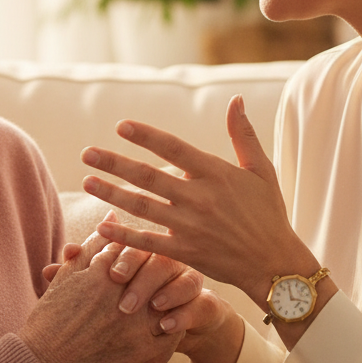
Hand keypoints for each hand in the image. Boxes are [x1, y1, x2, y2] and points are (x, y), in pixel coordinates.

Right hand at [25, 229, 178, 362]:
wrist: (47, 361)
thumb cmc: (52, 314)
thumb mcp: (69, 274)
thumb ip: (94, 245)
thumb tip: (113, 215)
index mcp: (102, 275)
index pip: (135, 248)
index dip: (139, 249)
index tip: (138, 252)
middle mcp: (121, 298)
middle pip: (155, 269)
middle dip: (156, 267)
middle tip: (156, 269)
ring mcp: (134, 326)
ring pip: (167, 297)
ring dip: (169, 291)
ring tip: (165, 291)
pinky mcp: (141, 349)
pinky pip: (171, 329)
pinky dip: (174, 319)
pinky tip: (169, 315)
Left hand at [80, 95, 311, 309]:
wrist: (275, 263)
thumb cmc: (269, 213)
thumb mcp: (262, 169)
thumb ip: (243, 135)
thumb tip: (235, 99)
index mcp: (216, 173)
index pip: (173, 148)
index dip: (146, 136)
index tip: (121, 126)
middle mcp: (200, 198)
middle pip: (148, 176)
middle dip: (114, 163)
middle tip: (87, 153)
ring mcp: (191, 226)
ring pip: (142, 206)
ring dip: (111, 194)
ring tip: (86, 182)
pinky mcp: (186, 252)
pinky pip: (149, 242)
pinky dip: (125, 234)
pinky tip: (102, 226)